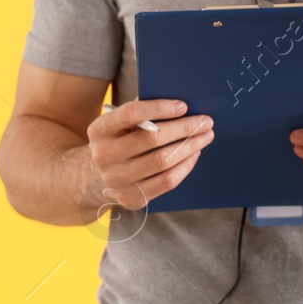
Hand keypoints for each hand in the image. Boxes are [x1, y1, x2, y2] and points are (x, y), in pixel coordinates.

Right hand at [86, 99, 214, 212]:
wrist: (96, 177)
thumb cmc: (120, 141)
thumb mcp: (120, 124)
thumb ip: (142, 111)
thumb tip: (180, 105)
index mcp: (99, 130)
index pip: (129, 114)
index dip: (159, 108)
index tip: (184, 106)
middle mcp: (103, 155)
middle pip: (151, 138)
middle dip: (184, 128)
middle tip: (206, 121)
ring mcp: (115, 180)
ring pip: (162, 160)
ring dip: (190, 146)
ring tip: (206, 136)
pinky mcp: (130, 198)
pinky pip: (166, 181)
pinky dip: (185, 166)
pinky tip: (194, 154)